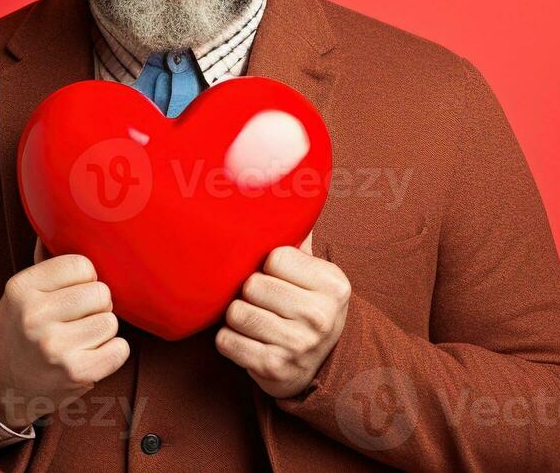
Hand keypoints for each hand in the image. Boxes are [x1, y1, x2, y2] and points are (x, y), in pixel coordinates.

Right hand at [0, 240, 130, 429]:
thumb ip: (44, 259)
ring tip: (79, 339)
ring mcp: (56, 348)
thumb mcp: (20, 293)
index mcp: (21, 288)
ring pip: (111, 322)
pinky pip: (120, 349)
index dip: (85, 278)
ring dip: (102, 330)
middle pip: (102, 293)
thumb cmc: (19, 330)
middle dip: (96, 306)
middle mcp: (35, 316)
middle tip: (77, 319)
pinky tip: (88, 356)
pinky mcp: (76, 374)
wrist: (2, 387)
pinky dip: (111, 354)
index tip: (72, 291)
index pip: (82, 264)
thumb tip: (61, 213)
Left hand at [215, 234, 350, 398]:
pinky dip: (229, 340)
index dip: (268, 265)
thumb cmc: (308, 307)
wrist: (319, 366)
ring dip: (237, 316)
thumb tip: (284, 189)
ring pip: (236, 312)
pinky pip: (225, 341)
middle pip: (252, 285)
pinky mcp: (273, 369)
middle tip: (263, 301)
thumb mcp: (317, 275)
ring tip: (255, 320)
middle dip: (249, 291)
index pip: (275, 257)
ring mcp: (298, 346)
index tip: (279, 278)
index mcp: (334, 285)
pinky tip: (247, 340)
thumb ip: (300, 238)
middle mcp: (321, 316)